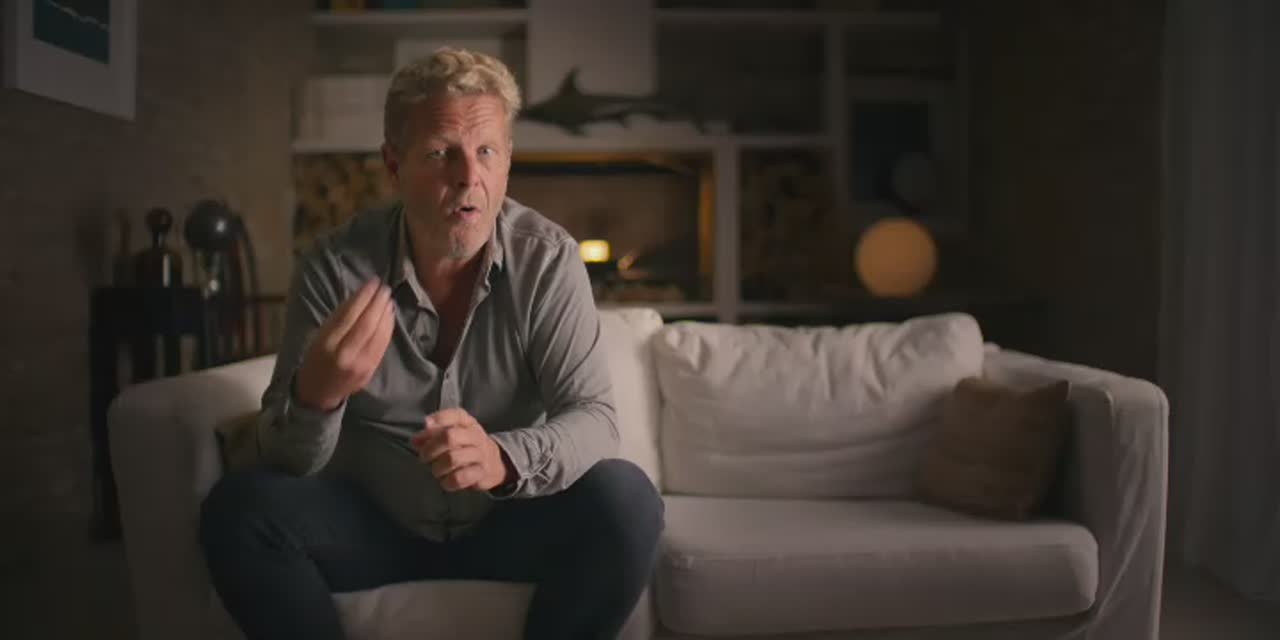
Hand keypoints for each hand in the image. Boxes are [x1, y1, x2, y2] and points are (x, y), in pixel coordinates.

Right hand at [294, 278, 395, 410]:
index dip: (362, 297)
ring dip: (386, 314)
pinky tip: (389, 317)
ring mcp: (361, 364)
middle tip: (384, 289)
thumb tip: (361, 298)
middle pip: (366, 324)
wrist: (319, 392)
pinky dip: (388, 328)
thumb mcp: (319, 337)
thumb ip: (338, 320)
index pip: (348, 316)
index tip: (372, 283)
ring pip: (378, 334)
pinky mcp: (371, 370)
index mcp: (326, 344)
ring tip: (388, 300)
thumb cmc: (316, 359)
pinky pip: (383, 345)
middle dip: (377, 303)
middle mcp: (345, 355)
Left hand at [410, 408, 511, 491]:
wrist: (495, 464)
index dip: (438, 419)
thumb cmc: (466, 446)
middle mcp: (475, 436)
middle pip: (450, 437)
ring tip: (436, 470)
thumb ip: (432, 434)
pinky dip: (448, 481)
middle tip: (424, 457)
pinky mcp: (481, 473)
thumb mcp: (453, 434)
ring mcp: (480, 455)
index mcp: (468, 423)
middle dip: (431, 448)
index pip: (455, 415)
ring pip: (453, 458)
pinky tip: (445, 481)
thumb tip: (415, 439)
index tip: (426, 425)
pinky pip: (461, 478)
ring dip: (437, 467)